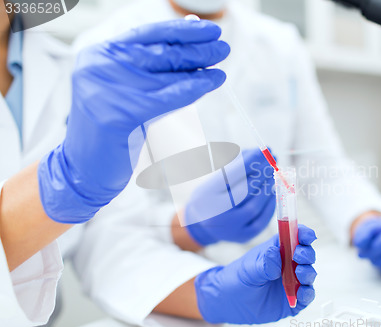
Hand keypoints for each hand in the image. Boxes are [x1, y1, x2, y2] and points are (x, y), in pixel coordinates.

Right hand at [38, 20, 229, 222]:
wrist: (84, 169)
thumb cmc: (111, 132)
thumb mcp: (130, 92)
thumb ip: (155, 71)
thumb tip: (193, 47)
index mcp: (100, 55)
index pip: (147, 34)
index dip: (181, 30)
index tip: (208, 30)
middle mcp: (100, 65)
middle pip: (160, 52)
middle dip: (196, 49)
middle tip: (222, 48)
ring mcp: (106, 87)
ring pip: (167, 74)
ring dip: (200, 69)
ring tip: (220, 68)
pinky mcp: (119, 112)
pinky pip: (167, 97)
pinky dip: (193, 89)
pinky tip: (210, 82)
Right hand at [185, 148, 275, 245]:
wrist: (200, 224)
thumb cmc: (211, 194)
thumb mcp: (215, 176)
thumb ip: (237, 164)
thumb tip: (261, 153)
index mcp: (207, 194)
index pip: (232, 174)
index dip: (251, 161)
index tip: (264, 150)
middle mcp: (217, 213)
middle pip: (245, 190)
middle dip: (262, 173)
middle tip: (272, 161)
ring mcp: (230, 227)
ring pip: (254, 206)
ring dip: (267, 188)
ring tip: (272, 176)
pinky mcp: (242, 237)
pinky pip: (261, 221)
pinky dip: (270, 205)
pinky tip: (272, 193)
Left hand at [195, 225, 316, 323]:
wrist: (231, 302)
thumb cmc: (239, 278)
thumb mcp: (248, 269)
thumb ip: (263, 263)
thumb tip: (275, 253)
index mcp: (279, 249)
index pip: (296, 237)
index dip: (304, 234)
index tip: (307, 236)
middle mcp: (289, 263)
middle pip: (306, 254)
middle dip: (306, 253)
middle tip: (299, 255)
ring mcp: (293, 281)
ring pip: (309, 273)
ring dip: (307, 272)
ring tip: (298, 273)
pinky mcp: (295, 298)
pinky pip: (307, 295)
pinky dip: (307, 293)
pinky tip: (300, 293)